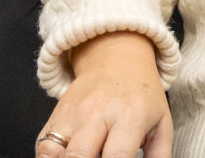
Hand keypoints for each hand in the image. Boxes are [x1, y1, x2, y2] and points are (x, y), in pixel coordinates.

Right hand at [36, 32, 171, 157]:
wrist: (116, 57)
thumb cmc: (141, 94)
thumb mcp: (161, 122)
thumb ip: (160, 156)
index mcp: (130, 115)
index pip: (117, 157)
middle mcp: (98, 113)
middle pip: (80, 156)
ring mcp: (73, 114)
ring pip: (56, 154)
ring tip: (88, 156)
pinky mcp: (55, 116)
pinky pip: (43, 149)